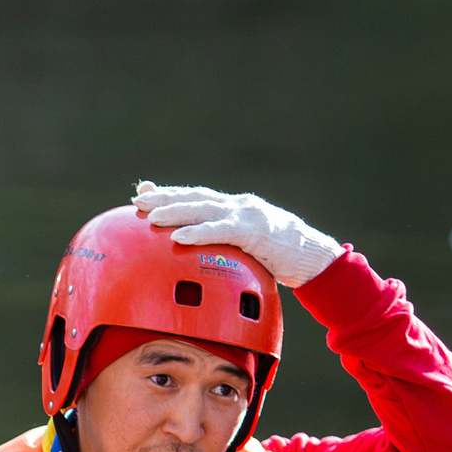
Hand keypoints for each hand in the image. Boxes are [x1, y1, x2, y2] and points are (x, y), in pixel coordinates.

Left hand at [133, 183, 340, 287]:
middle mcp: (238, 205)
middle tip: (137, 201)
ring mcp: (248, 215)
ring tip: (150, 218)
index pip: (197, 196)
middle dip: (164, 198)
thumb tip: (195, 251)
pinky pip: (222, 232)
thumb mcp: (247, 246)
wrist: (314, 258)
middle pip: (195, 197)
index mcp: (235, 208)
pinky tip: (178, 239)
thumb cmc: (279, 255)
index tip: (143, 193)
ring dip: (175, 212)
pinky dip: (199, 233)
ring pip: (204, 209)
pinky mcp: (256, 232)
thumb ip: (223, 242)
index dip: (170, 193)